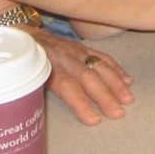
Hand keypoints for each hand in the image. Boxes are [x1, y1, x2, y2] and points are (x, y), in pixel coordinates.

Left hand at [17, 27, 134, 125]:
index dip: (81, 103)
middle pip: (88, 77)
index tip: (94, 120)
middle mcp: (65, 58)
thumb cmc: (26, 63)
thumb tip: (42, 119)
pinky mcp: (84, 46)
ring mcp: (77, 51)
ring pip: (99, 65)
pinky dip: (116, 69)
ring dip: (116, 82)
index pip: (68, 87)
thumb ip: (37, 92)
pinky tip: (128, 80)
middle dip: (105, 96)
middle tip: (118, 113)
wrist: (26, 33)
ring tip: (128, 98)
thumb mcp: (26, 77)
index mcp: (48, 68)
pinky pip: (102, 56)